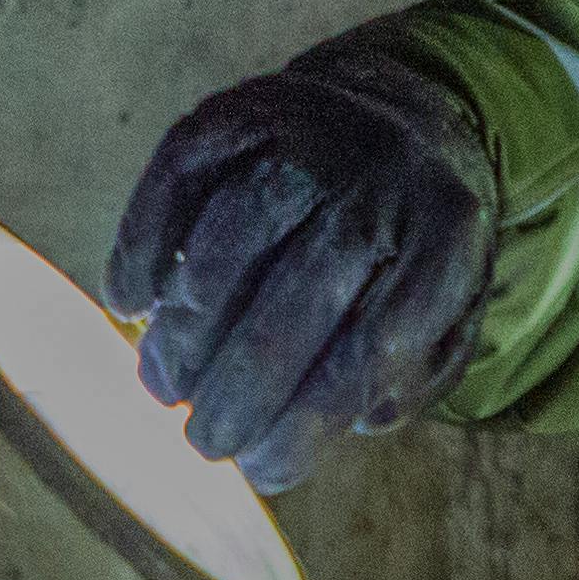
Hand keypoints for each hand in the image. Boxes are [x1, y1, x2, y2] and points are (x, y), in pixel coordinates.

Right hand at [109, 45, 493, 491]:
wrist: (402, 122)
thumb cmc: (414, 255)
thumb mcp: (447, 315)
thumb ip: (412, 375)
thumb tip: (355, 418)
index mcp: (448, 231)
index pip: (381, 335)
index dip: (315, 413)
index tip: (265, 471)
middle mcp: (382, 172)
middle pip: (302, 290)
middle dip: (244, 384)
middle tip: (205, 445)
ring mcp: (309, 132)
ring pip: (234, 232)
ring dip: (190, 324)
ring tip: (163, 387)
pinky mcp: (242, 108)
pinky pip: (179, 174)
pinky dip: (145, 240)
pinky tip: (129, 303)